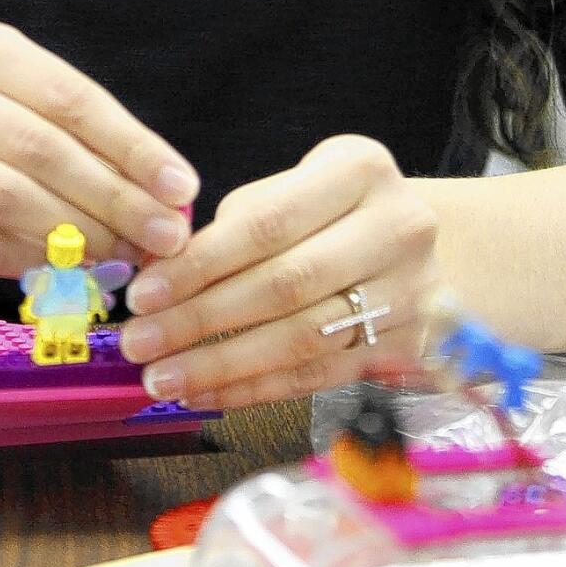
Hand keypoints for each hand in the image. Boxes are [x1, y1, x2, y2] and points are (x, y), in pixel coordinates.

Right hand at [0, 13, 199, 294]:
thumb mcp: (27, 113)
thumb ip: (90, 143)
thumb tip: (171, 193)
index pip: (65, 94)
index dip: (130, 143)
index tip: (181, 185)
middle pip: (39, 146)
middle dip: (113, 195)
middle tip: (164, 235)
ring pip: (9, 197)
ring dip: (79, 233)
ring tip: (125, 254)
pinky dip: (34, 259)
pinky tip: (71, 270)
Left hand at [117, 136, 439, 408]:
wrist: (425, 247)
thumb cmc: (341, 209)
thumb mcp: (305, 182)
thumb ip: (244, 217)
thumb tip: (165, 271)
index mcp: (361, 171)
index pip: (268, 224)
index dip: (200, 263)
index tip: (143, 292)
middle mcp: (396, 228)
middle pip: (284, 285)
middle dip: (200, 319)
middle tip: (139, 342)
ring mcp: (408, 293)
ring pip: (301, 339)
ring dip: (222, 365)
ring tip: (162, 377)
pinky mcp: (408, 348)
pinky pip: (318, 376)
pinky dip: (256, 388)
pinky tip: (207, 395)